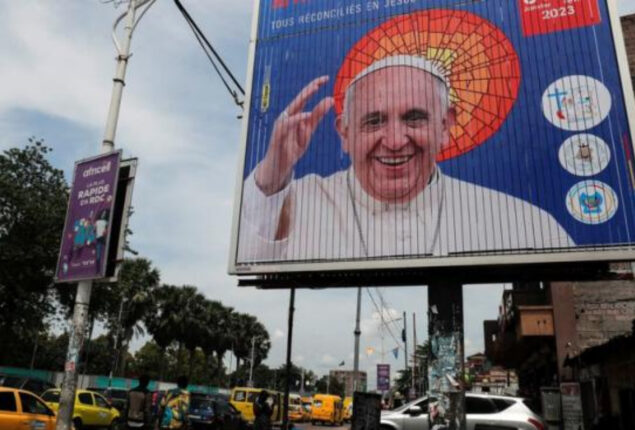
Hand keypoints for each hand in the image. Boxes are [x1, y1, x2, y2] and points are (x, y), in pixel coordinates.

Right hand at [255, 76, 333, 194]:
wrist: (279, 167)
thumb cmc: (291, 148)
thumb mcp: (308, 132)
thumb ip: (317, 117)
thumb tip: (329, 101)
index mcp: (294, 115)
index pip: (305, 97)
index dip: (314, 87)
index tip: (326, 79)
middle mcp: (287, 117)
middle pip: (298, 99)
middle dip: (309, 89)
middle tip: (321, 81)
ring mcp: (281, 125)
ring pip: (293, 109)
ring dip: (304, 98)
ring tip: (315, 90)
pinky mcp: (278, 135)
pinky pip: (287, 125)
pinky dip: (296, 119)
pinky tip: (305, 115)